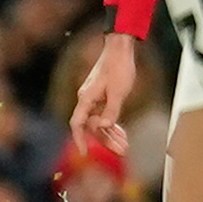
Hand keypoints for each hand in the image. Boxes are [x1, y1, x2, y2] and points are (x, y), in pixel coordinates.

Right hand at [69, 31, 138, 154]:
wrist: (120, 48)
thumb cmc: (119, 66)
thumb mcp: (118, 91)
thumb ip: (111, 110)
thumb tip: (104, 127)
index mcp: (87, 98)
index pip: (78, 123)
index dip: (79, 139)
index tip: (84, 153)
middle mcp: (87, 100)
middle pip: (92, 126)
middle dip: (106, 140)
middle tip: (121, 151)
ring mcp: (94, 98)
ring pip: (99, 122)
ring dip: (111, 134)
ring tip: (125, 145)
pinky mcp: (102, 95)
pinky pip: (104, 115)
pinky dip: (112, 124)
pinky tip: (122, 133)